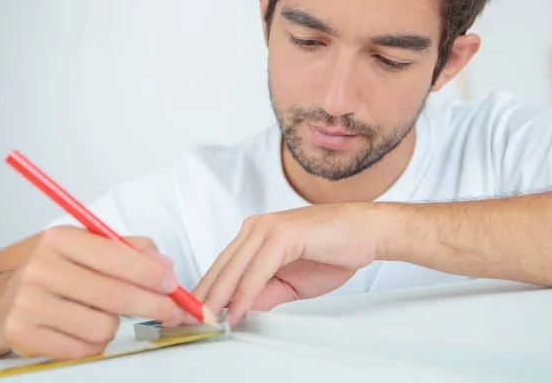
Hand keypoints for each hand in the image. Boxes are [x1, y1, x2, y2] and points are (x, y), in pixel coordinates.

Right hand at [0, 226, 182, 359]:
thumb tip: (165, 266)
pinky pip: (85, 348)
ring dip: (118, 325)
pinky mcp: (25, 335)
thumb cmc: (58, 270)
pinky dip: (97, 342)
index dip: (151, 274)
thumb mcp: (90, 246)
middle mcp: (41, 269)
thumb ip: (130, 249)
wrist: (4, 300)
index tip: (173, 284)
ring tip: (108, 314)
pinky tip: (88, 329)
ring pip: (103, 326)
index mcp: (60, 239)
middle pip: (114, 295)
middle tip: (174, 311)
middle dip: (154, 305)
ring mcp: (29, 304)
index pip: (116, 257)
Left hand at [189, 203, 381, 325]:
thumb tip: (238, 310)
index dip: (204, 293)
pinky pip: (257, 270)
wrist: (366, 233)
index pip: (221, 268)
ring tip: (202, 322)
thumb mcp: (291, 283)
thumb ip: (264, 293)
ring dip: (216, 299)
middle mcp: (255, 228)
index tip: (190, 315)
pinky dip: (244, 293)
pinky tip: (234, 312)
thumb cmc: (332, 252)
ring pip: (234, 269)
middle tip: (184, 322)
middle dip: (202, 298)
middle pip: (220, 268)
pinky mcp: (283, 234)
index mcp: (254, 236)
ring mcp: (268, 229)